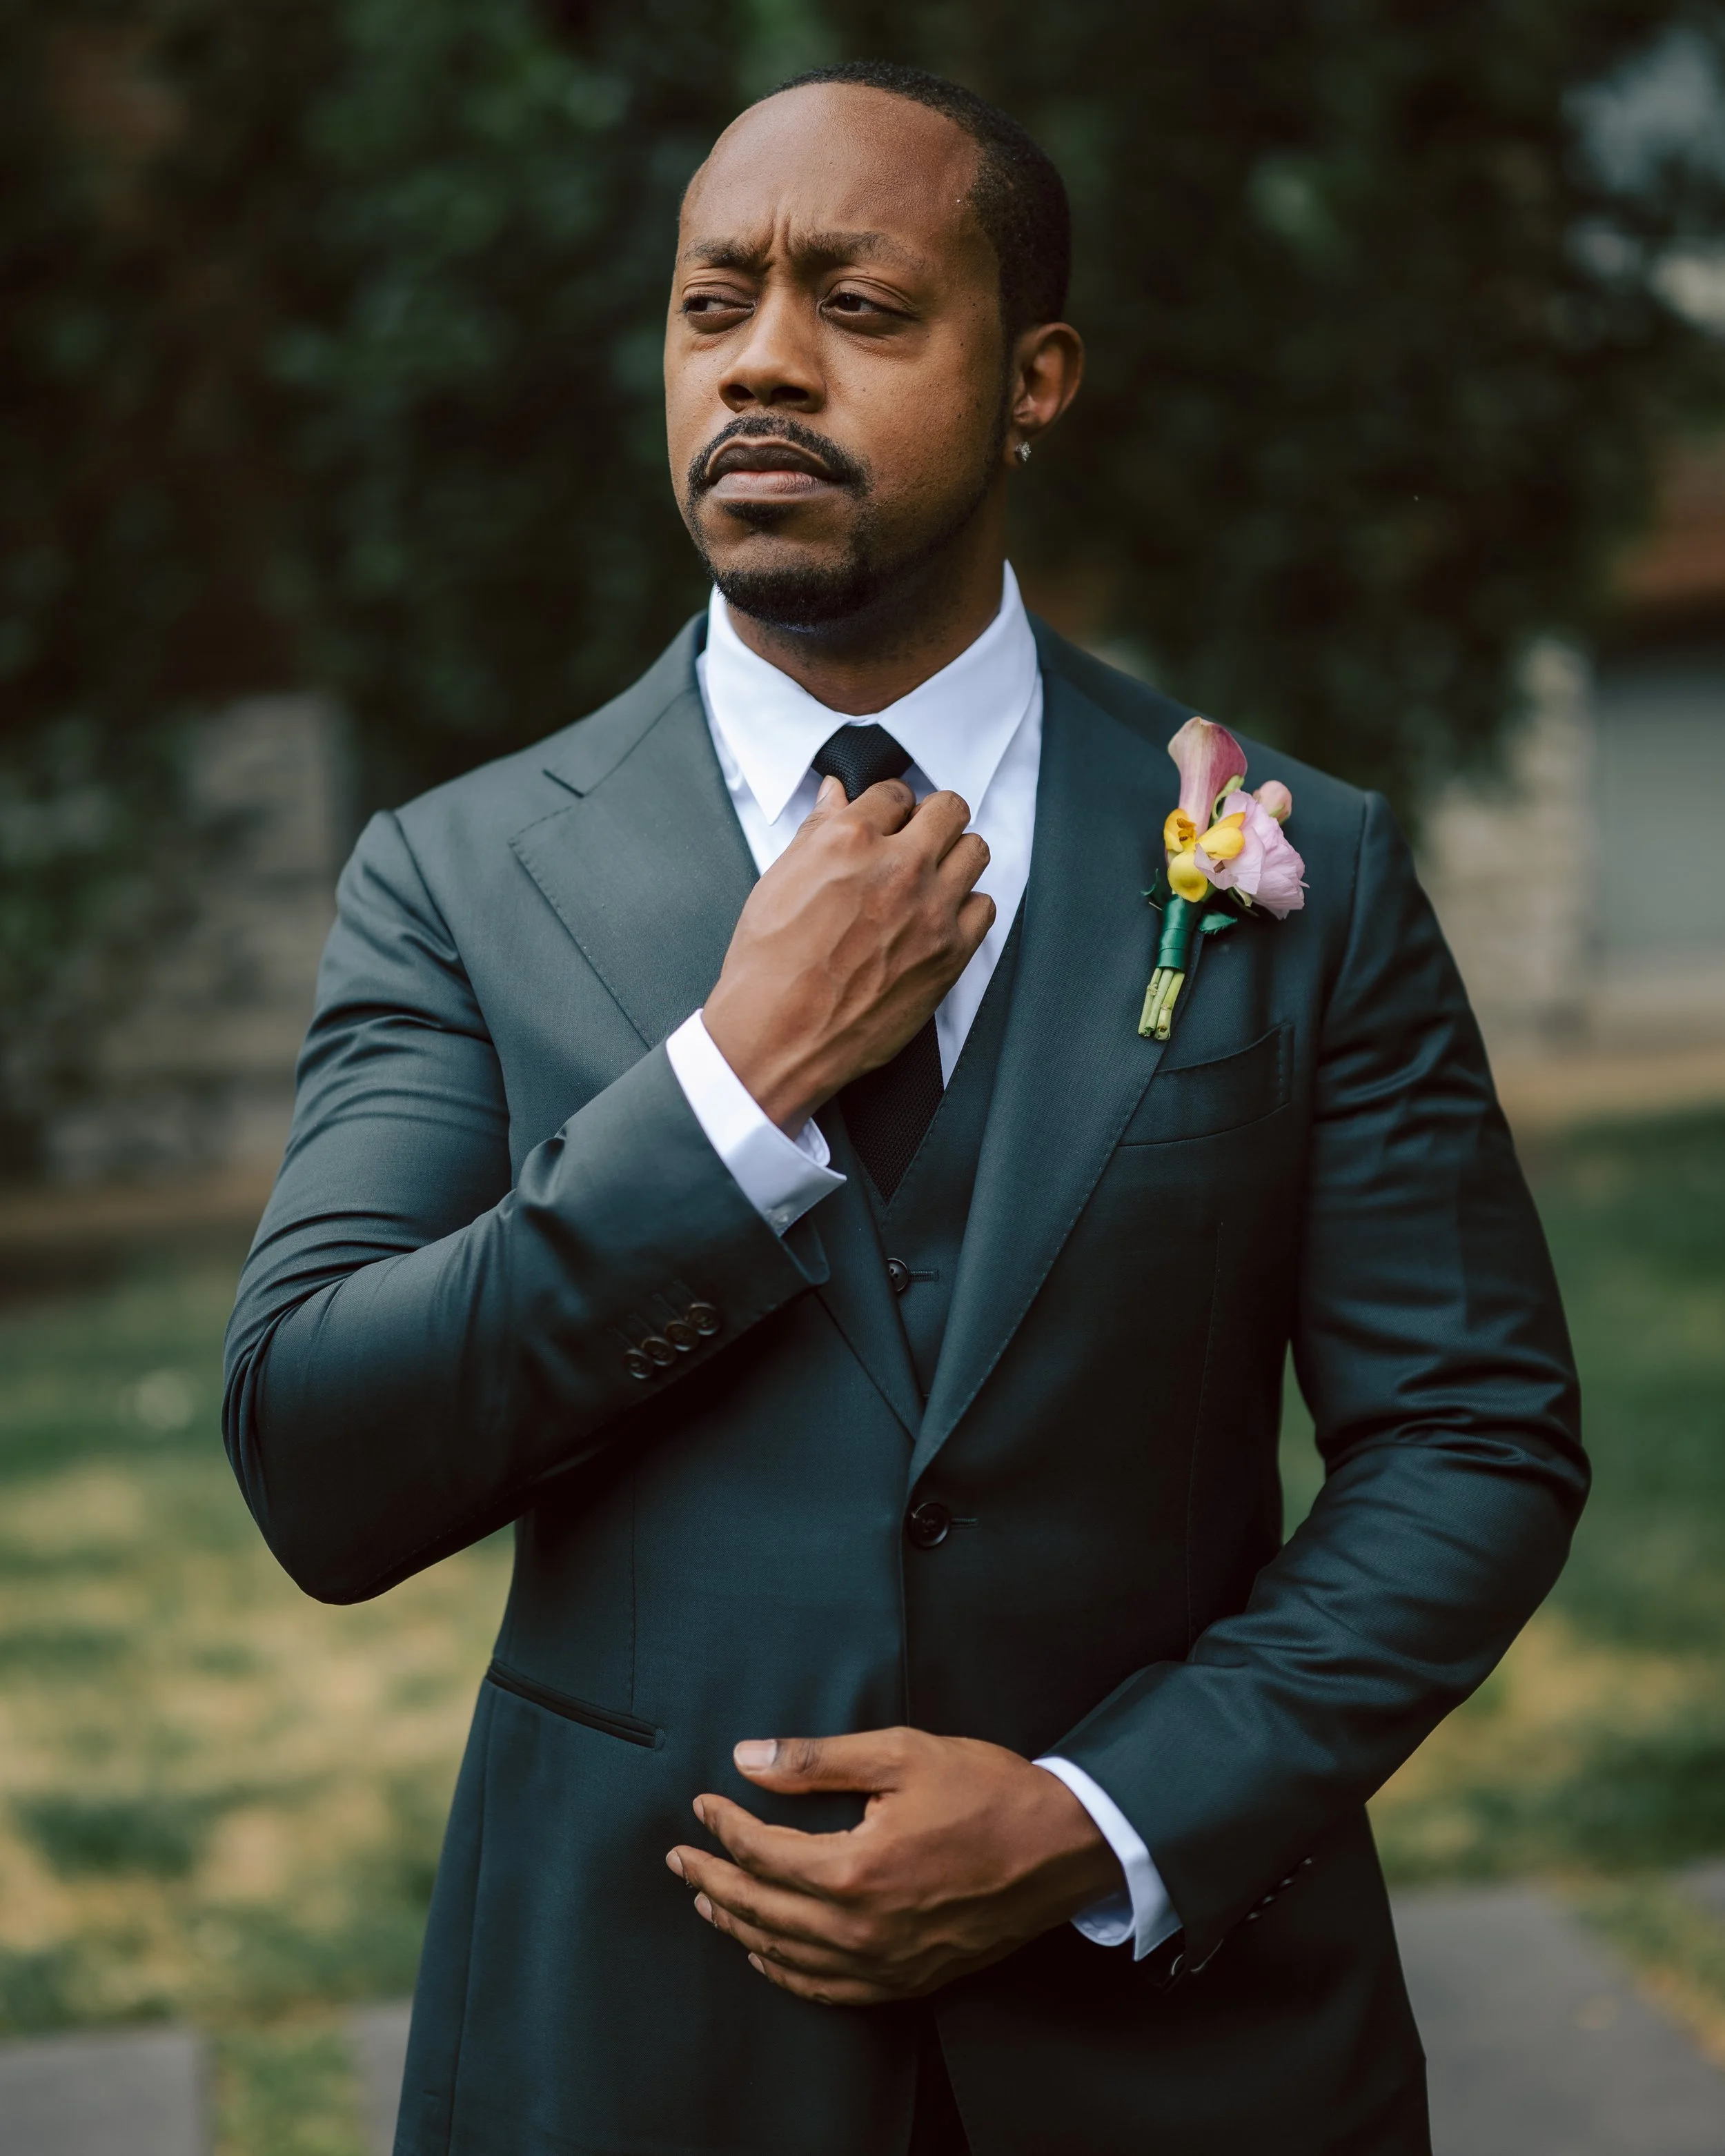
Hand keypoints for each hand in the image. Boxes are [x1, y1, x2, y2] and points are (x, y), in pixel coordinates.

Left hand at [664, 1727, 1122, 2006]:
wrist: (1063, 1848)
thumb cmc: (988, 1793)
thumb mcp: (902, 1754)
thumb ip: (819, 1760)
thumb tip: (750, 1759)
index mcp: (857, 1869)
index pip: (763, 1851)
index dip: (725, 1825)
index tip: (704, 1803)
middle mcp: (862, 1928)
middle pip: (761, 1908)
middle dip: (711, 1881)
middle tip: (679, 1859)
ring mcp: (885, 1963)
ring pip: (786, 1955)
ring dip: (739, 1927)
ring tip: (708, 1902)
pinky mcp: (907, 1979)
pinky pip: (828, 1990)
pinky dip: (786, 1973)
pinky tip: (768, 1955)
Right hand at [702, 778, 993, 1132]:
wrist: (779, 1037)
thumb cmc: (768, 966)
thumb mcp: (778, 882)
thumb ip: (815, 832)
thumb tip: (833, 796)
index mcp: (850, 840)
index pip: (895, 792)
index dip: (891, 806)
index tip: (889, 821)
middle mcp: (899, 867)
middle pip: (949, 810)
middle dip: (933, 818)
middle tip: (919, 839)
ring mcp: (932, 910)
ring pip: (976, 851)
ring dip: (956, 857)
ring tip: (933, 878)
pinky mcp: (951, 953)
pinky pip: (985, 907)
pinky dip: (968, 907)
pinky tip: (941, 919)